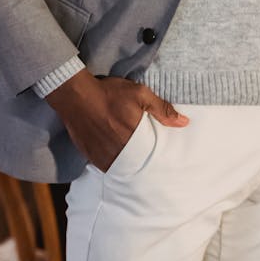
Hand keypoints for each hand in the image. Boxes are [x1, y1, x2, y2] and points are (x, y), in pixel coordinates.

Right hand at [46, 68, 187, 171]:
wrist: (75, 96)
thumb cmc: (109, 93)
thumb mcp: (140, 94)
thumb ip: (162, 110)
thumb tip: (184, 122)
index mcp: (133, 139)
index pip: (151, 157)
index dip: (156, 158)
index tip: (161, 160)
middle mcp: (118, 152)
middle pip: (136, 164)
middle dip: (142, 162)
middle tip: (146, 158)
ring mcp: (102, 156)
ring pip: (120, 167)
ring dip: (127, 164)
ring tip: (131, 157)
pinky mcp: (90, 155)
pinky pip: (105, 165)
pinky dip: (112, 161)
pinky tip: (115, 154)